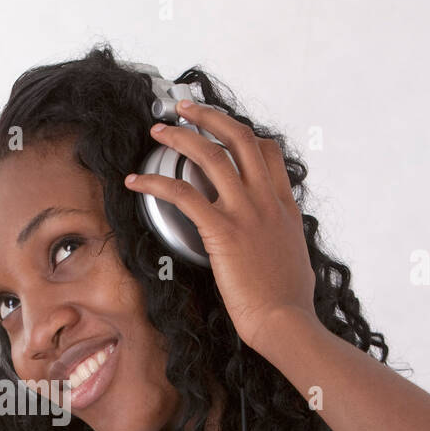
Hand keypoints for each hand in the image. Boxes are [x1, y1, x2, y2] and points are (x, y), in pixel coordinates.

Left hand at [123, 100, 317, 353]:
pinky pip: (183, 195)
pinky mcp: (222, 231)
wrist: (285, 321)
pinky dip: (155, 182)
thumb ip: (281, 240)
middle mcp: (266, 201)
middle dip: (209, 117)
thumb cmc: (287, 302)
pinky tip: (136, 181)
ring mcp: (245, 213)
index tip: (223, 129)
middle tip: (185, 109)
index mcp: (284, 207)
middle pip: (239, 139)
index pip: (268, 153)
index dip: (243, 134)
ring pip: (211, 156)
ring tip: (158, 131)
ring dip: (180, 137)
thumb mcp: (293, 259)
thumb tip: (275, 242)